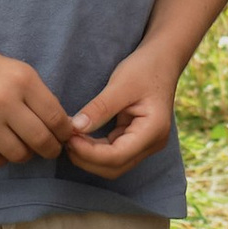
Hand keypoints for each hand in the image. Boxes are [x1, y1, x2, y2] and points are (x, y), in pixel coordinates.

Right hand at [0, 33, 76, 168]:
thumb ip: (36, 94)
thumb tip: (62, 125)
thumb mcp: (15, 69)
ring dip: (24, 155)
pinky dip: (0, 159)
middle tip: (49, 150)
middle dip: (50, 150)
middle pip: (41, 140)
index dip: (64, 133)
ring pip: (18, 154)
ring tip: (21, 147)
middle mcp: (4, 99)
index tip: (63, 137)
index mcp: (22, 78)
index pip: (56, 117)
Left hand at [63, 41, 180, 177]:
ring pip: (113, 165)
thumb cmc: (145, 68)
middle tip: (64, 138)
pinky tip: (80, 137)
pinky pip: (113, 154)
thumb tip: (75, 128)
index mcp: (153, 131)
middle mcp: (152, 143)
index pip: (117, 156)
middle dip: (86, 159)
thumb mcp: (121, 84)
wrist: (162, 60)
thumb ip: (99, 108)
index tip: (68, 137)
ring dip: (89, 156)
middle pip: (114, 167)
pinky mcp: (136, 141)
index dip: (89, 153)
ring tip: (70, 137)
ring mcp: (146, 144)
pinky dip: (95, 150)